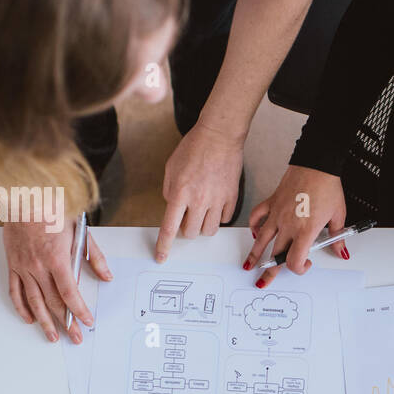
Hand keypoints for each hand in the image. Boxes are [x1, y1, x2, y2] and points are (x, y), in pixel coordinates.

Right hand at [3, 219, 110, 343]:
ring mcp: (23, 267)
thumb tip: (106, 276)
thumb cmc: (52, 209)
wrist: (23, 196)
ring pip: (34, 302)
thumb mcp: (80, 230)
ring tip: (53, 337)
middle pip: (53, 302)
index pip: (70, 293)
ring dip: (45, 322)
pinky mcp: (12, 264)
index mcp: (56, 258)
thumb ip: (93, 257)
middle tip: (75, 337)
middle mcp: (38, 266)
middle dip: (66, 322)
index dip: (79, 310)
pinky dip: (22, 307)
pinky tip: (30, 319)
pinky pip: (15, 291)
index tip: (87, 322)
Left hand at [156, 121, 244, 261]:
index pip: (169, 228)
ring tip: (201, 211)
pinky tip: (214, 204)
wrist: (219, 136)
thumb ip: (170, 191)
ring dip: (202, 226)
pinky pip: (224, 219)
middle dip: (186, 230)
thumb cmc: (194, 148)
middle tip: (186, 216)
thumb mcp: (171, 168)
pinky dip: (217, 216)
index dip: (163, 246)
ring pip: (209, 231)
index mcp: (180, 192)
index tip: (161, 256)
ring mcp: (217, 200)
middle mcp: (199, 200)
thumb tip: (173, 209)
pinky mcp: (232, 198)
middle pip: (191, 233)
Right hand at [245, 166, 347, 286]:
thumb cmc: (327, 187)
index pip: (294, 261)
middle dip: (269, 271)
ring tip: (248, 265)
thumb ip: (338, 238)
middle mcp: (289, 225)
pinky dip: (254, 226)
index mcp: (306, 231)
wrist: (317, 164)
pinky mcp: (272, 202)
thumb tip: (341, 252)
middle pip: (275, 255)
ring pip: (262, 240)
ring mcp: (277, 214)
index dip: (298, 269)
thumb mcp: (338, 215)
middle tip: (263, 281)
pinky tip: (255, 234)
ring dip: (255, 255)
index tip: (304, 265)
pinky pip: (257, 217)